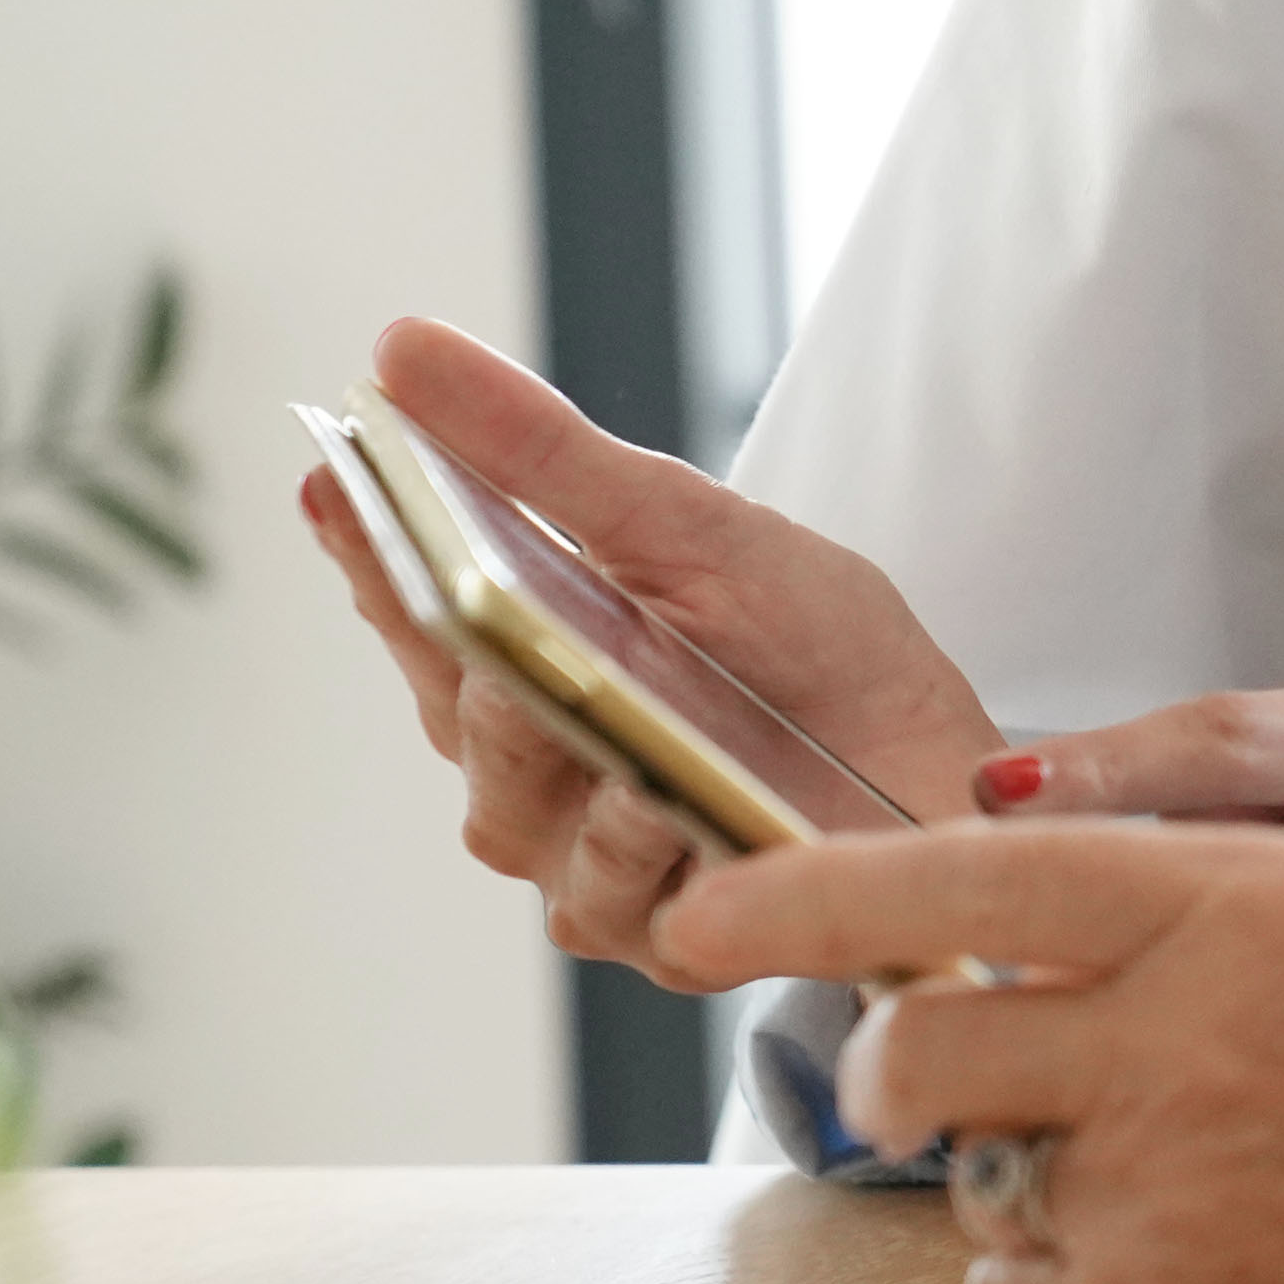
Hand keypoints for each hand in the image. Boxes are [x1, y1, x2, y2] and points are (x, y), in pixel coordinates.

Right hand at [299, 314, 1002, 992]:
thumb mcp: (685, 525)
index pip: (415, 605)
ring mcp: (593, 860)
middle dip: (464, 662)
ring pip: (515, 818)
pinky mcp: (668, 936)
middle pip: (454, 717)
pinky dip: (638, 845)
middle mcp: (540, 771)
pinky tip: (664, 802)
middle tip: (471, 598)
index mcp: (530, 663)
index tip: (329, 480)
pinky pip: (616, 900)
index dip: (366, 549)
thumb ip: (541, 453)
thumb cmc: (818, 646)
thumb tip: (401, 347)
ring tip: (584, 706)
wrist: (954, 759)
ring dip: (550, 756)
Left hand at [656, 823, 1283, 1283]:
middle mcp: (1191, 1026)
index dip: (812, 891)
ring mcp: (1165, 1185)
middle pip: (925, 1038)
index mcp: (1261, 901)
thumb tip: (1051, 960)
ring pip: (979, 1179)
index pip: (974, 871)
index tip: (714, 912)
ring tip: (1191, 1208)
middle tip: (956, 1095)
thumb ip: (1221, 933)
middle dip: (909, 1075)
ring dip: (1033, 1190)